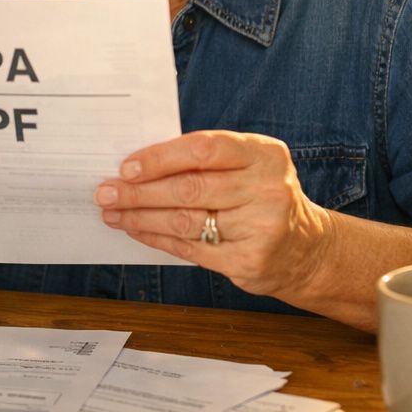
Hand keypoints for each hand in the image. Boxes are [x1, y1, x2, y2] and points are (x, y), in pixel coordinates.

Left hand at [93, 130, 333, 300]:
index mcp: (265, 154)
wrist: (305, 249)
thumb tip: (139, 165)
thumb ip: (206, 162)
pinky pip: (190, 248)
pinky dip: (157, 238)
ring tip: (113, 212)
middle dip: (140, 191)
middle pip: (189, 188)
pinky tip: (137, 230)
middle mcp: (267, 189)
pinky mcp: (248, 261)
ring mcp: (261, 227)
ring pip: (185, 220)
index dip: (161, 158)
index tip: (127, 166)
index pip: (204, 150)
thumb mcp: (248, 167)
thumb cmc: (261, 197)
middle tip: (106, 191)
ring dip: (141, 216)